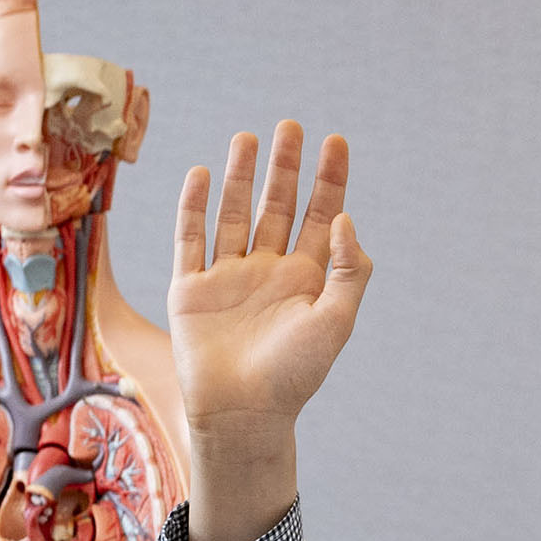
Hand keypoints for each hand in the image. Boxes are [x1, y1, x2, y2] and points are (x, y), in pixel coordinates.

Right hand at [170, 121, 372, 540]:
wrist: (242, 413)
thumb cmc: (295, 375)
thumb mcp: (336, 321)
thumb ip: (348, 269)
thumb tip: (345, 217)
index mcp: (308, 278)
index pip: (322, 216)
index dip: (329, 180)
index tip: (335, 141)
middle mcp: (269, 271)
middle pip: (279, 206)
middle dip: (285, 167)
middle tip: (290, 127)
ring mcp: (229, 277)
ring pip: (234, 214)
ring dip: (240, 177)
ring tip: (246, 138)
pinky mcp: (192, 289)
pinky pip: (192, 239)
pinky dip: (195, 208)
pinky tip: (201, 174)